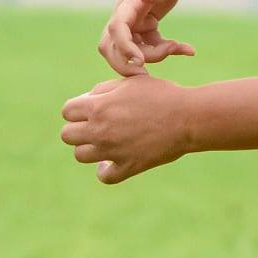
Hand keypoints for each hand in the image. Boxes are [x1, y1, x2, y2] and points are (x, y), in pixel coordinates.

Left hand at [59, 74, 192, 183]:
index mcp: (100, 107)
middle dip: (79, 128)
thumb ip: (105, 88)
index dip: (78, 108)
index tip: (92, 108)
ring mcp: (112, 151)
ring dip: (90, 147)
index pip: (67, 111)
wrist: (189, 116)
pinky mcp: (128, 166)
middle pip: (67, 135)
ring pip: (80, 155)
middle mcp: (101, 130)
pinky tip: (110, 162)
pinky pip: (104, 176)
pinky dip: (104, 171)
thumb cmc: (163, 94)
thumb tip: (88, 99)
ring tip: (106, 141)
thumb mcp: (133, 82)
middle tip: (97, 124)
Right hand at [99, 0, 198, 76]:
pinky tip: (188, 50)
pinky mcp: (147, 26)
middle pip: (111, 46)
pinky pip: (149, 46)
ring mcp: (135, 21)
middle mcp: (127, 13)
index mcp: (130, 1)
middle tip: (147, 76)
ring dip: (151, 58)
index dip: (124, 47)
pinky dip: (165, 51)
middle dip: (124, 64)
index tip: (139, 61)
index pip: (117, 27)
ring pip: (130, 50)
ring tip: (180, 49)